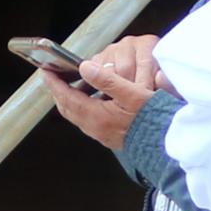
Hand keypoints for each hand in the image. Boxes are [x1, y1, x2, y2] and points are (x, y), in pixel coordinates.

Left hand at [46, 34, 162, 150]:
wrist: (164, 142)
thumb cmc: (151, 117)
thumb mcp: (132, 93)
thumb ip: (107, 80)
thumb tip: (85, 68)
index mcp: (97, 115)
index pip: (67, 97)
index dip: (55, 84)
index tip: (46, 72)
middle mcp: (95, 127)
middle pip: (67, 108)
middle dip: (58, 92)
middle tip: (54, 77)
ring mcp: (100, 134)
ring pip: (75, 115)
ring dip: (68, 100)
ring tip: (68, 86)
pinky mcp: (107, 136)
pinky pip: (85, 120)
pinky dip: (79, 107)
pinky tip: (87, 99)